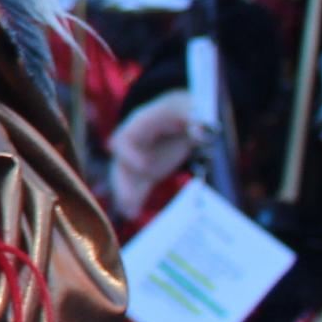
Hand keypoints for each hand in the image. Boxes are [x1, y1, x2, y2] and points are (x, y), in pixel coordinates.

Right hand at [105, 88, 195, 217]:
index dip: (129, 153)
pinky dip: (133, 199)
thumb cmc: (184, 107)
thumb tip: (200, 131)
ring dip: (125, 194)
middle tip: (128, 200)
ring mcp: (138, 157)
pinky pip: (136, 186)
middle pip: (121, 162)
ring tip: (129, 213)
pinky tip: (132, 214)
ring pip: (125, 177)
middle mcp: (134, 142)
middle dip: (123, 181)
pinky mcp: (145, 170)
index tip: (143, 168)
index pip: (126, 137)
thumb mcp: (191, 107)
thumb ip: (195, 118)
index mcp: (141, 123)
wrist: (181, 114)